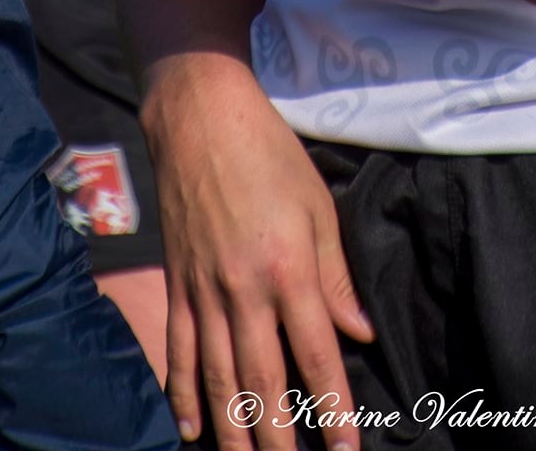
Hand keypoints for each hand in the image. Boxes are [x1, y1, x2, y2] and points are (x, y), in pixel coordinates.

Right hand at [147, 62, 373, 450]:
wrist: (200, 116)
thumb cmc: (269, 153)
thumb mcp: (318, 205)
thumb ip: (336, 274)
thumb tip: (358, 331)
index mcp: (288, 268)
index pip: (316, 355)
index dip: (333, 409)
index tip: (347, 448)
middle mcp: (243, 289)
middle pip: (263, 383)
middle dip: (280, 441)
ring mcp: (203, 290)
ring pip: (218, 379)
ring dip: (232, 432)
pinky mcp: (177, 283)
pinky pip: (179, 351)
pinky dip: (182, 393)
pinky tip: (190, 427)